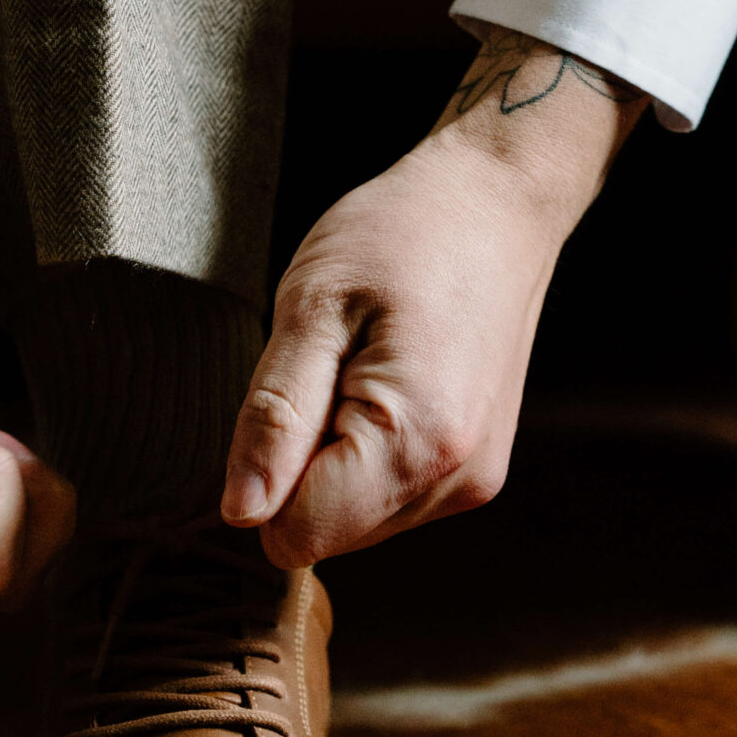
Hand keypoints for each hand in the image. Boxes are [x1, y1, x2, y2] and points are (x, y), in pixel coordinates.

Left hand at [221, 34, 645, 566]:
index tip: (290, 395)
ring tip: (363, 365)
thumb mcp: (311, 305)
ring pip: (356, 520)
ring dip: (335, 457)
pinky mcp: (477, 469)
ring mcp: (474, 478)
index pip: (297, 534)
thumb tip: (240, 512)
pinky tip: (388, 381)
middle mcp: (455, 479)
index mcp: (416, 442)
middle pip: (326, 533)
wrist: (496, 202)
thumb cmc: (403, 232)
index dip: (265, 477)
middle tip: (330, 367)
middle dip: (303, 465)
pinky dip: (367, 452)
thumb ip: (273, 418)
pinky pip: (388, 496)